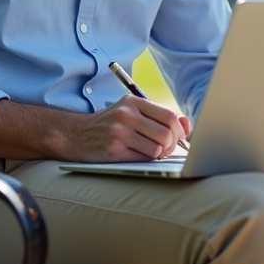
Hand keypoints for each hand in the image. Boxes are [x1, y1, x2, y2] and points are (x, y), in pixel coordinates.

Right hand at [72, 95, 189, 161]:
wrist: (76, 135)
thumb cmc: (110, 124)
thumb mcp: (132, 112)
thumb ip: (159, 116)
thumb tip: (187, 126)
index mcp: (133, 102)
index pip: (169, 116)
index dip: (180, 130)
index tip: (178, 137)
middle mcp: (126, 115)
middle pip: (166, 134)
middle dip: (171, 145)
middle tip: (165, 148)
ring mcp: (119, 133)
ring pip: (157, 149)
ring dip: (158, 154)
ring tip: (151, 152)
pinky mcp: (114, 151)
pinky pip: (144, 159)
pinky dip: (146, 160)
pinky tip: (138, 156)